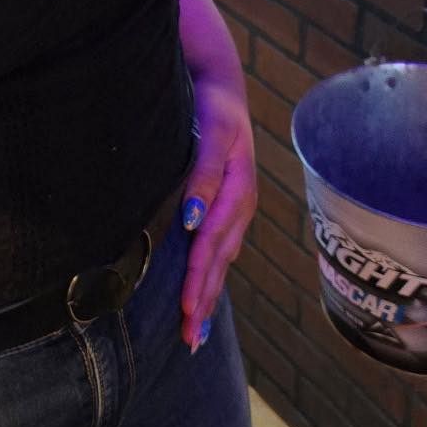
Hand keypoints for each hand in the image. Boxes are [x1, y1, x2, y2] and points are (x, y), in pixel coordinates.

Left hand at [177, 72, 257, 352]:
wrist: (222, 86)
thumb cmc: (213, 108)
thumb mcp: (213, 134)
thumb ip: (203, 175)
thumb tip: (191, 218)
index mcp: (237, 192)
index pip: (212, 245)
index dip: (199, 278)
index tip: (186, 310)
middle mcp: (240, 206)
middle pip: (220, 260)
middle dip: (204, 300)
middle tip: (190, 340)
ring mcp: (236, 208)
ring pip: (222, 259)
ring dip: (209, 294)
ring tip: (196, 329)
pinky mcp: (228, 206)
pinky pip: (221, 247)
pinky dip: (211, 273)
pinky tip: (204, 292)